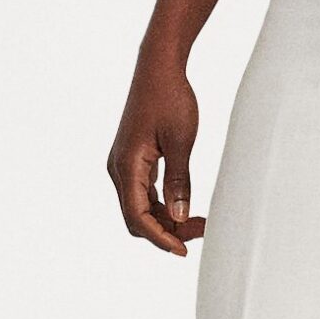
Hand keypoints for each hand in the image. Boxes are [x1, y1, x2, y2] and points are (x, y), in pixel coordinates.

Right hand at [107, 45, 207, 255]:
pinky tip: (184, 205)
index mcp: (126, 165)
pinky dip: (161, 204)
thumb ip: (179, 181)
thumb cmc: (171, 99)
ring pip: (139, 207)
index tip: (184, 250)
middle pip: (136, 217)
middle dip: (166, 230)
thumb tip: (180, 216)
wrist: (158, 68)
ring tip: (198, 221)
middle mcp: (118, 168)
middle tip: (201, 232)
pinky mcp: (131, 159)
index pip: (138, 217)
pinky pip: (142, 192)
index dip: (160, 238)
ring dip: (165, 218)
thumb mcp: (181, 141)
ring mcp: (122, 164)